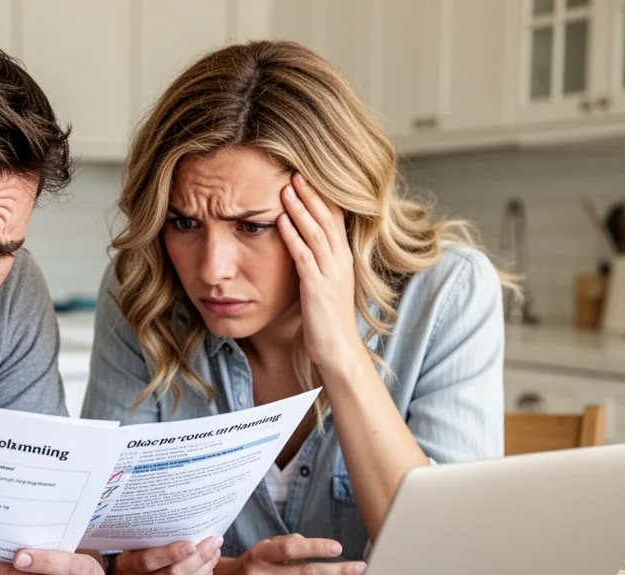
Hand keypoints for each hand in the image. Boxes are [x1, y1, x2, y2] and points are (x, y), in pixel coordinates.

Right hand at [112, 536, 221, 574]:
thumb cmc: (138, 551)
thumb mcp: (137, 542)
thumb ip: (154, 536)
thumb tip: (186, 521)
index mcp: (126, 567)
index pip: (148, 561)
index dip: (171, 553)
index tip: (192, 543)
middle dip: (197, 557)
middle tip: (214, 541)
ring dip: (205, 567)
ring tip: (214, 550)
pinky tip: (209, 566)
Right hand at [206, 534, 364, 574]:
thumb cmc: (250, 565)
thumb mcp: (263, 547)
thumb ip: (287, 544)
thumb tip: (316, 548)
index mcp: (258, 555)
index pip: (290, 549)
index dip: (315, 548)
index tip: (338, 548)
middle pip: (305, 574)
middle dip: (337, 572)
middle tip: (359, 568)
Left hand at [277, 172, 364, 377]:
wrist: (339, 353)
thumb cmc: (329, 324)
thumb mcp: (325, 289)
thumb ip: (318, 268)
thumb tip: (304, 254)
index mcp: (343, 261)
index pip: (335, 220)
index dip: (322, 197)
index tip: (307, 178)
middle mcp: (340, 263)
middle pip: (327, 219)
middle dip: (311, 194)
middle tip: (296, 171)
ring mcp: (330, 274)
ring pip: (316, 233)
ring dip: (301, 208)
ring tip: (286, 187)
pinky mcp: (317, 288)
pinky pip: (304, 256)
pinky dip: (293, 235)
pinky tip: (281, 220)